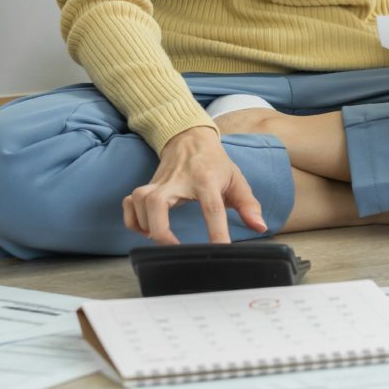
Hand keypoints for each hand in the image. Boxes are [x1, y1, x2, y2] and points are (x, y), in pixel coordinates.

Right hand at [122, 127, 266, 244]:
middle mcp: (178, 181)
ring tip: (160, 237)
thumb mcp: (237, 180)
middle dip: (161, 230)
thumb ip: (249, 205)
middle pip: (157, 203)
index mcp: (206, 179)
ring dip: (145, 225)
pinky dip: (133, 220)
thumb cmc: (215, 164)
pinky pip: (129, 203)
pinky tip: (146, 229)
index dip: (216, 231)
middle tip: (174, 247)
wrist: (190, 139)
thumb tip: (260, 227)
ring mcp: (158, 182)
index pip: (211, 207)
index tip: (220, 250)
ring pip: (139, 201)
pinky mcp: (146, 185)